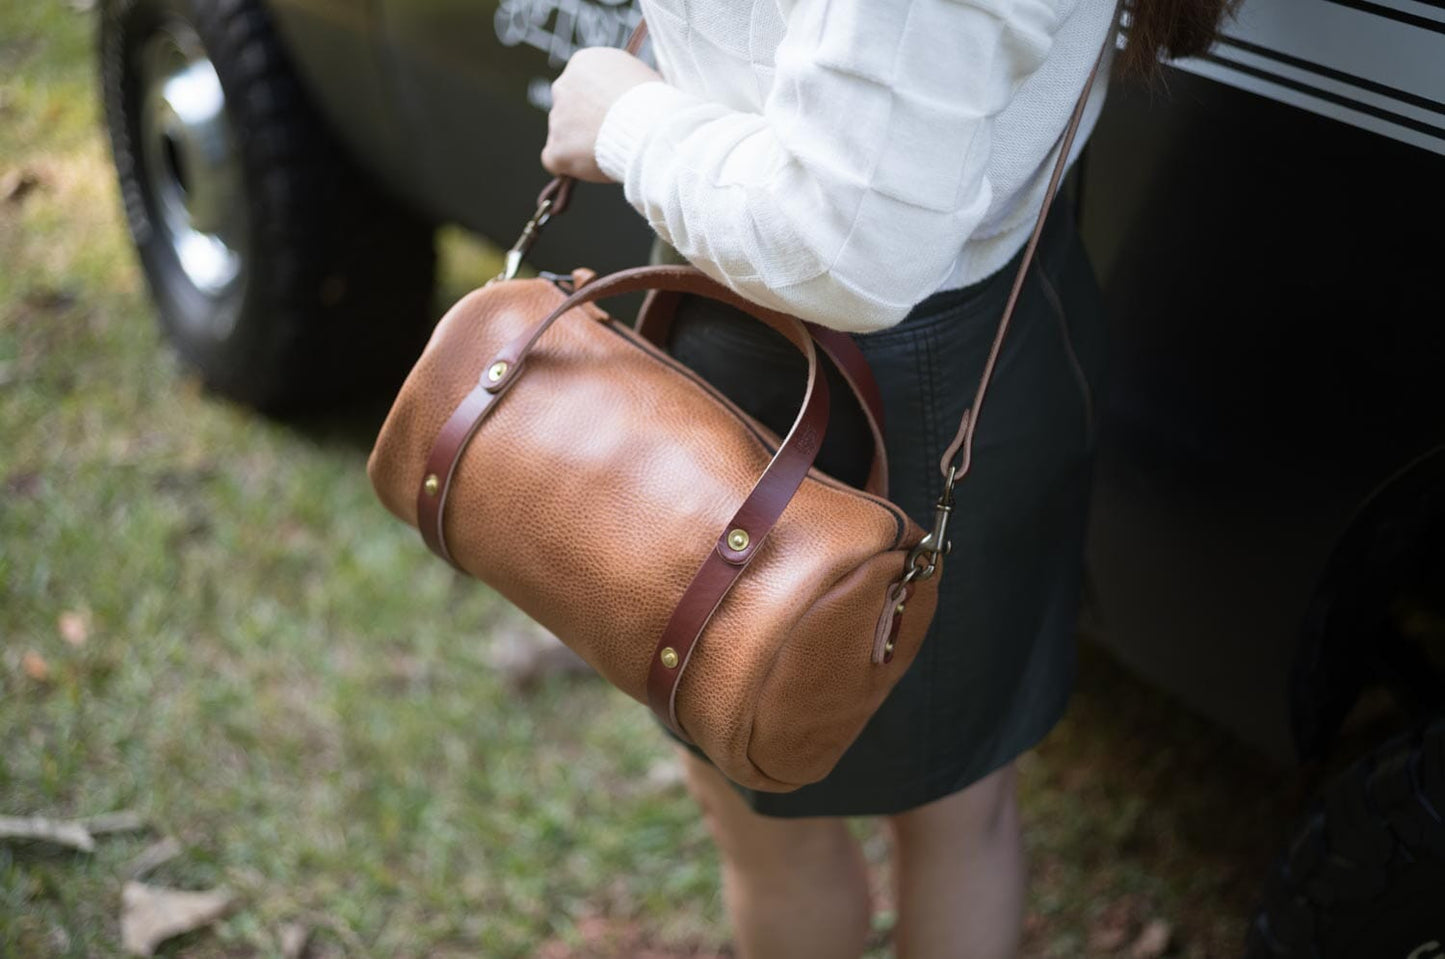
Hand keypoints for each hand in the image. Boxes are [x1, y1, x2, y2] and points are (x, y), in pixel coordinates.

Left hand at [542, 46, 660, 182]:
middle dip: (585, 122)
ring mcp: (556, 119)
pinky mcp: (556, 149)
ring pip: (563, 134)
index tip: (616, 115)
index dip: (600, 103)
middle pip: (569, 108)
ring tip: (610, 151)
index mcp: (583, 63)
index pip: (583, 84)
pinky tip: (590, 167)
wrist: (649, 126)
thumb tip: (626, 95)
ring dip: (580, 144)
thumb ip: (621, 83)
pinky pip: (554, 160)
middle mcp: (563, 86)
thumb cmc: (655, 101)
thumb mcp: (639, 75)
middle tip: (611, 136)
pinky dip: (569, 166)